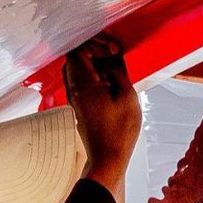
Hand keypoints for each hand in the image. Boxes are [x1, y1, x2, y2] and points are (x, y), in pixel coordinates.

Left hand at [63, 34, 140, 199]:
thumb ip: (119, 74)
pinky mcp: (79, 106)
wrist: (107, 158)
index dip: (96, 45)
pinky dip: (91, 75)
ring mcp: (75, 98)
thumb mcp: (128, 98)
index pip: (79, 51)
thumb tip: (114, 60)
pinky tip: (108, 82)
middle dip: (93, 51)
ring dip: (92, 63)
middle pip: (74, 58)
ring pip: (76, 70)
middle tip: (113, 54)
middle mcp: (75, 90)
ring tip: (112, 67)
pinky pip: (80, 82)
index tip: (114, 51)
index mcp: (85, 85)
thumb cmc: (119, 132)